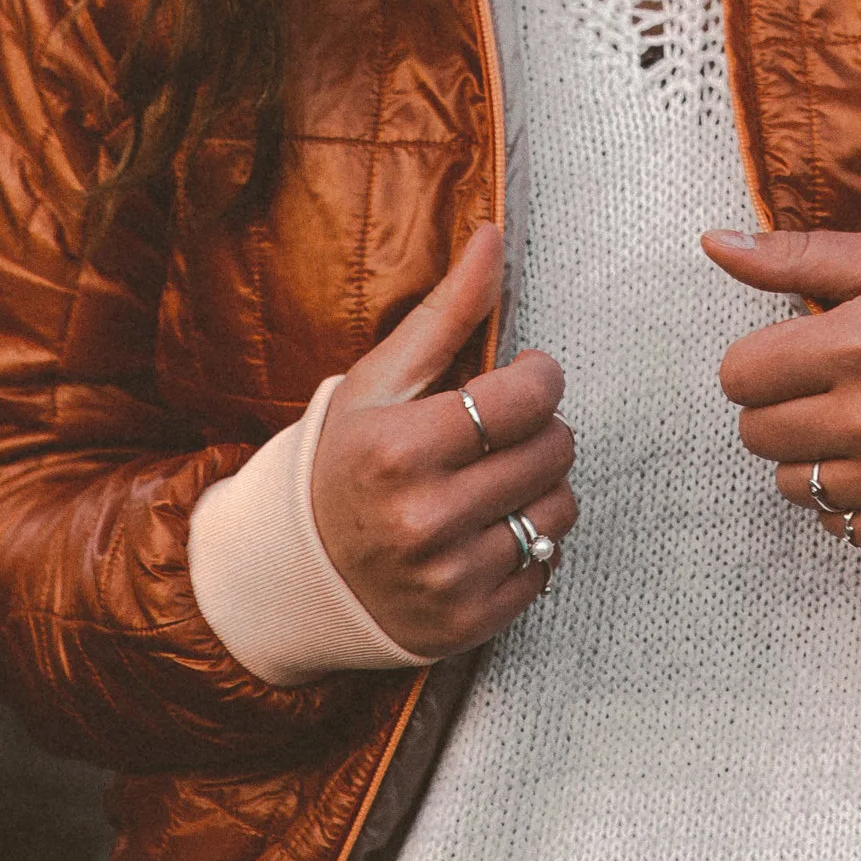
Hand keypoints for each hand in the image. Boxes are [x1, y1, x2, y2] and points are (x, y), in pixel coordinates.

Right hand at [310, 224, 578, 655]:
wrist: (300, 573)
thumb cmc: (346, 460)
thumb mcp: (380, 379)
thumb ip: (445, 311)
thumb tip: (493, 236)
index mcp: (398, 449)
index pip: (524, 398)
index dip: (540, 376)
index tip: (525, 375)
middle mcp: (424, 520)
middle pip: (552, 451)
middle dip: (542, 428)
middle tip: (506, 429)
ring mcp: (448, 580)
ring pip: (560, 508)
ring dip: (544, 484)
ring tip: (501, 476)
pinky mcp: (468, 624)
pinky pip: (547, 565)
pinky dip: (533, 540)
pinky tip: (492, 526)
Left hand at [705, 225, 860, 552]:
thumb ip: (796, 256)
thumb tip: (713, 243)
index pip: (740, 375)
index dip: (759, 363)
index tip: (793, 356)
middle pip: (756, 434)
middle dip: (780, 409)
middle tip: (829, 390)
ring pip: (793, 485)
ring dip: (815, 457)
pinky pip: (841, 528)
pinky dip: (856, 500)